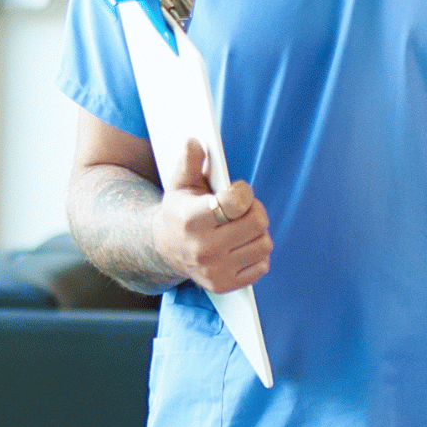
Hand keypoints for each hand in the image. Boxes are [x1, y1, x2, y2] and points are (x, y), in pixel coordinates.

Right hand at [152, 139, 272, 292]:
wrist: (163, 250)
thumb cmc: (178, 212)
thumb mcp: (180, 184)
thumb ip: (190, 161)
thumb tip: (194, 141)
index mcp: (192, 220)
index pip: (237, 202)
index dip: (244, 192)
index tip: (237, 191)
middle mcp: (203, 248)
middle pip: (257, 223)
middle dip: (255, 210)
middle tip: (243, 210)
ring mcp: (214, 270)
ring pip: (264, 244)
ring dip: (258, 233)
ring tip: (241, 227)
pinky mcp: (223, 285)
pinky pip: (262, 265)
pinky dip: (257, 254)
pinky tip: (240, 246)